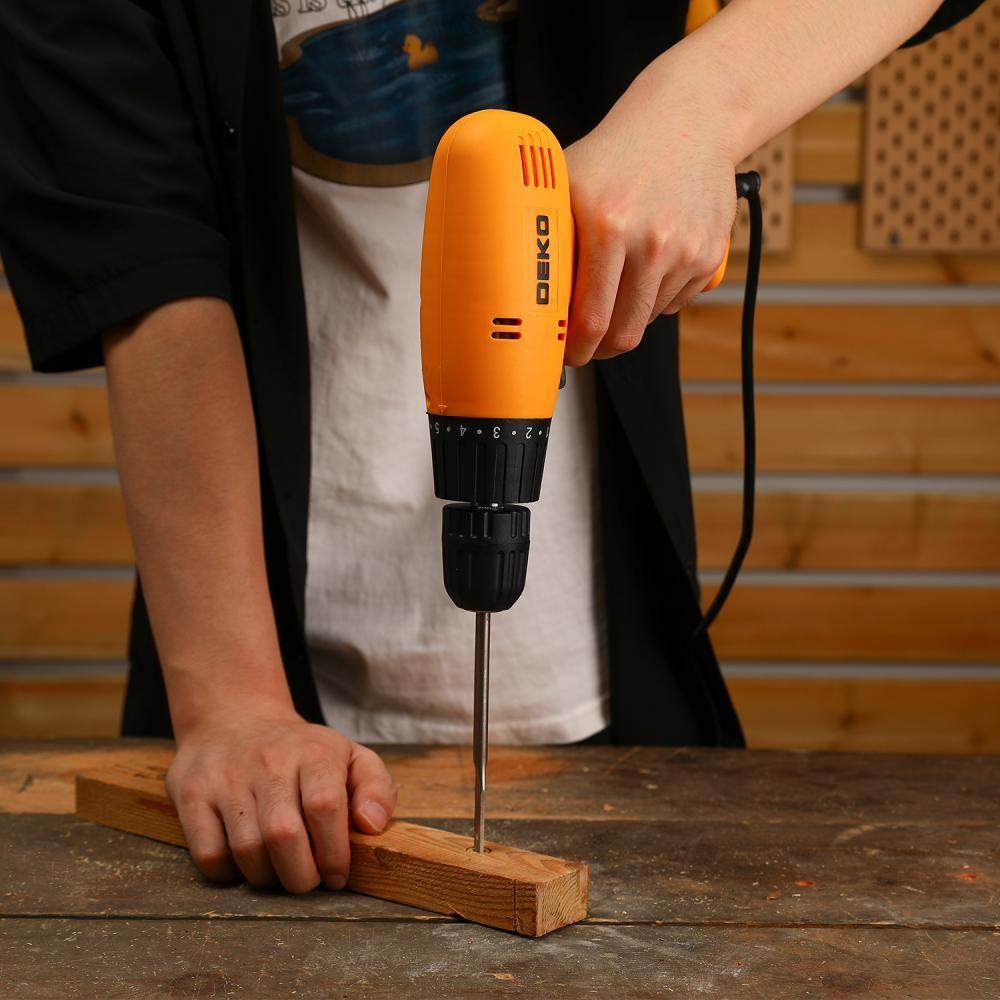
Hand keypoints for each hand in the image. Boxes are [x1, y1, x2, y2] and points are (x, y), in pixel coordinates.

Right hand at [165, 707, 396, 893]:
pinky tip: (243, 864)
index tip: (337, 875)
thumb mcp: (350, 756)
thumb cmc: (302, 752)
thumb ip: (376, 789)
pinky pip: (208, 854)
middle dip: (301, 876)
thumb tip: (373, 826)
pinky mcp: (193, 795)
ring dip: (267, 878)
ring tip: (279, 872)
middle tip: (308, 882)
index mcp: (315, 752)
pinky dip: (228, 874)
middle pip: (285, 835)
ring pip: (247, 850)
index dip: (334, 852)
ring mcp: (228, 778)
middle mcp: (270, 762)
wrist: (235, 719)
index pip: (326, 806)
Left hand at [562, 66, 736, 365]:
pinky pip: (673, 303)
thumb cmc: (618, 153)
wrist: (689, 120)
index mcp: (607, 225)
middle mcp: (650, 242)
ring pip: (646, 320)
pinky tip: (646, 268)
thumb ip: (547, 232)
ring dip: (625, 319)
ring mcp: (684, 252)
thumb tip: (518, 288)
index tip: (564, 353)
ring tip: (612, 293)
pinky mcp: (709, 257)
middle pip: (622, 334)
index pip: (589, 318)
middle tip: (584, 347)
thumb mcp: (569, 181)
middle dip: (599, 350)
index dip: (574, 348)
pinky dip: (655, 299)